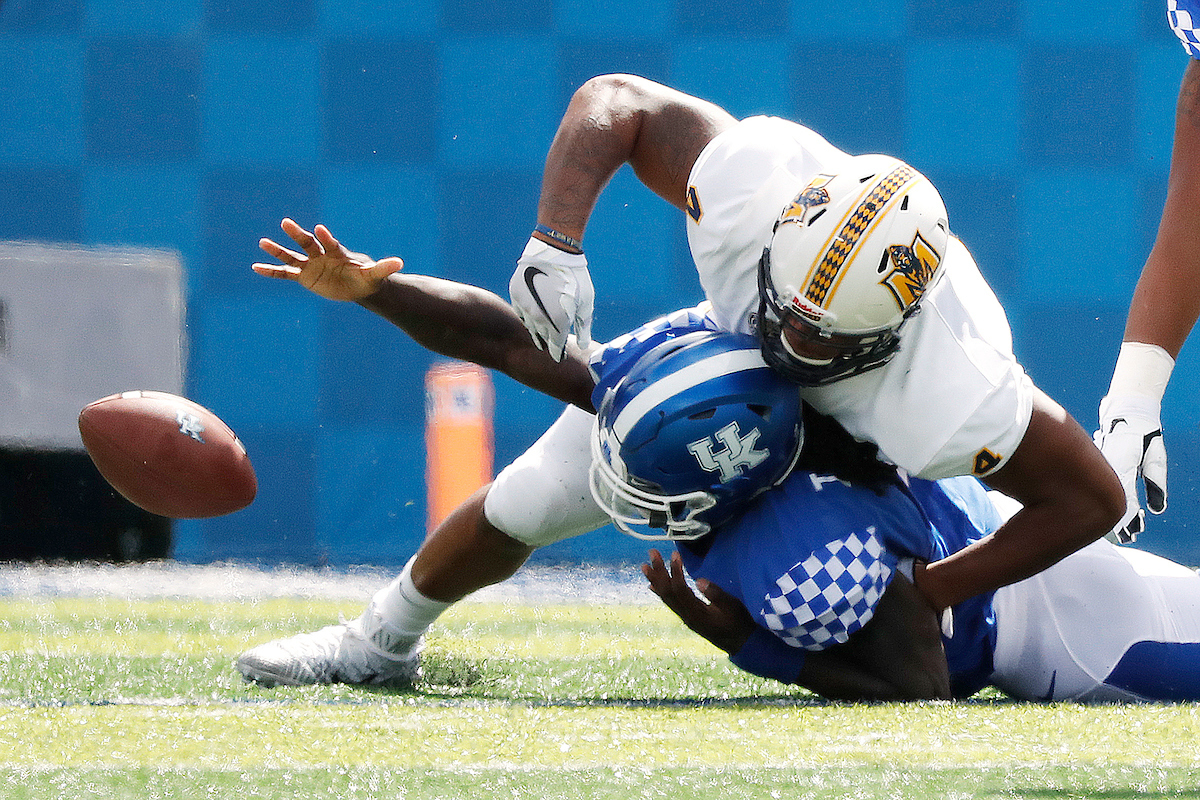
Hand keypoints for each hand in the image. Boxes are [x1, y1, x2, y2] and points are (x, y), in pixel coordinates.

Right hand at [253, 219, 404, 301]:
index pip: (330, 243)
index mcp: (337, 252)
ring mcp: (311, 265)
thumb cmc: (366, 278)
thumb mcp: (375, 275)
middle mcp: (321, 255)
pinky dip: (272, 271)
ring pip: (292, 256)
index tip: (319, 229)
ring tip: (263, 242)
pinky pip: (285, 273)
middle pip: (307, 243)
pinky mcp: (304, 276)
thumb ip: (384, 267)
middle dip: (297, 234)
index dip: (326, 237)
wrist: (356, 286)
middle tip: (286, 223)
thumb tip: (400, 263)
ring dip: (278, 250)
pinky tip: (256, 267)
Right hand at [509, 237, 593, 360]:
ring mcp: (525, 306)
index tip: (559, 357)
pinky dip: (528, 315)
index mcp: (558, 321)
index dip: (557, 353)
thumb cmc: (575, 276)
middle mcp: (539, 317)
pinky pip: (521, 312)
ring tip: (542, 334)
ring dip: (537, 330)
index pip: (555, 347)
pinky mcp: (516, 294)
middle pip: (542, 338)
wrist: (555, 251)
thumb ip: (583, 326)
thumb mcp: (586, 302)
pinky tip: (534, 315)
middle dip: (548, 342)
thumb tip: (582, 345)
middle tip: (552, 345)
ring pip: (530, 326)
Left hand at [642, 549, 755, 654]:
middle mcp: (686, 615)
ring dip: (655, 580)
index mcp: (696, 613)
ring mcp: (685, 617)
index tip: (674, 555)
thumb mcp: (732, 606)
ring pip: (666, 597)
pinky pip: (669, 603)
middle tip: (652, 554)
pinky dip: (660, 592)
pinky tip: (652, 586)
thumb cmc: (738, 622)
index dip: (675, 571)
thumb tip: (700, 580)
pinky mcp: (687, 616)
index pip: (680, 590)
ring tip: (645, 566)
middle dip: (659, 572)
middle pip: (667, 592)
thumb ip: (716, 594)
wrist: (739, 643)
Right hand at [1095, 393, 1166, 543]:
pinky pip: (1107, 485)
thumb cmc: (1143, 433)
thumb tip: (1155, 508)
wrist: (1127, 413)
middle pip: (1115, 502)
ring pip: (1110, 495)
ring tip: (1123, 528)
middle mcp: (1111, 471)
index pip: (1126, 500)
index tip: (1132, 533)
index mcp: (1123, 469)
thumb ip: (1155, 483)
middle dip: (1121, 521)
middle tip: (1128, 537)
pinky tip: (1117, 506)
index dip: (1128, 520)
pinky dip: (1112, 497)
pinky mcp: (1104, 464)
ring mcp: (1105, 467)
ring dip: (1116, 511)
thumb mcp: (1155, 457)